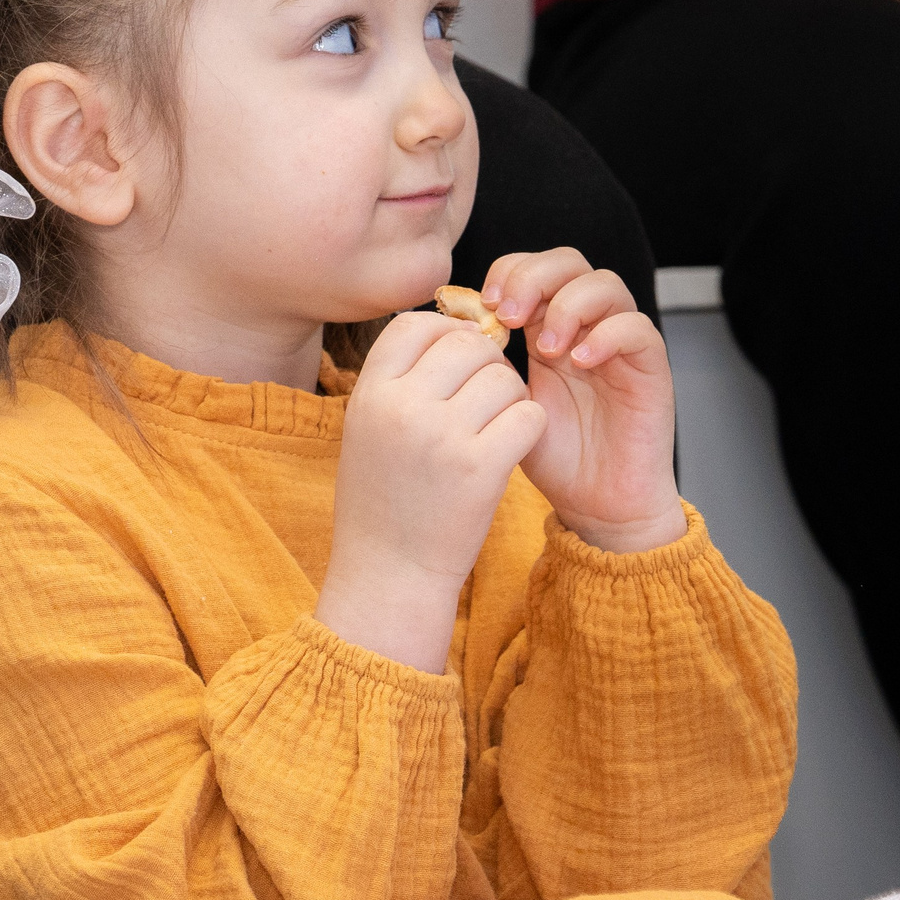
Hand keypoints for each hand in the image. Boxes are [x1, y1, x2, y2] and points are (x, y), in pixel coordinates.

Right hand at [316, 310, 546, 671]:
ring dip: (512, 400)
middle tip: (484, 405)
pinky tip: (510, 450)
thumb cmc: (383, 502)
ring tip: (494, 432)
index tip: (455, 368)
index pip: (416, 324)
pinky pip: (530, 415)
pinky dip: (529, 429)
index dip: (445, 336)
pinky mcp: (481, 467)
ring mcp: (442, 436)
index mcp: (370, 393)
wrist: (389, 575)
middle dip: (487, 368)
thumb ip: (402, 381)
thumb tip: (454, 326)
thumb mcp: (370, 430)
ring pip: (506, 378)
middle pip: (469, 345)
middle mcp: (402, 407)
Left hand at [481, 248, 686, 554]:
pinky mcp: (650, 366)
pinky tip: (579, 362)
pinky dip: (606, 335)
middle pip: (568, 262)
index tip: (485, 305)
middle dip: (534, 277)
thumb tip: (460, 325)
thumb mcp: (505, 404)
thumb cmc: (552, 456)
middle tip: (510, 315)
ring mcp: (620, 343)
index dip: (508, 272)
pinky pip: (637, 328)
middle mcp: (586, 325)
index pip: (532, 267)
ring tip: (547, 349)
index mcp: (547, 326)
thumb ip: (488, 363)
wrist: (596, 504)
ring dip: (569, 305)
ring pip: (605, 284)